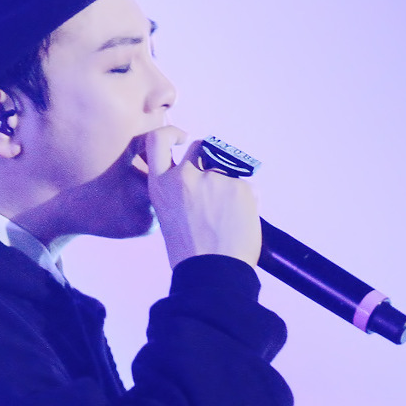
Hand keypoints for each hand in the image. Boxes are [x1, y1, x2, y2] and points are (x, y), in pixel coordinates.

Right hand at [137, 126, 261, 268]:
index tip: (183, 137)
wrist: (212, 273)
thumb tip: (202, 179)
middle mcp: (184, 177)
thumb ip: (179, 192)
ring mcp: (213, 179)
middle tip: (217, 185)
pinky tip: (240, 222)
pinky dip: (247, 201)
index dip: (172, 133)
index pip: (158, 140)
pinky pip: (247, 185)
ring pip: (227, 170)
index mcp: (161, 186)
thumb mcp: (170, 216)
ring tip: (228, 217)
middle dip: (211, 159)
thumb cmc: (190, 252)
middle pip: (201, 148)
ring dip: (230, 186)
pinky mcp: (239, 186)